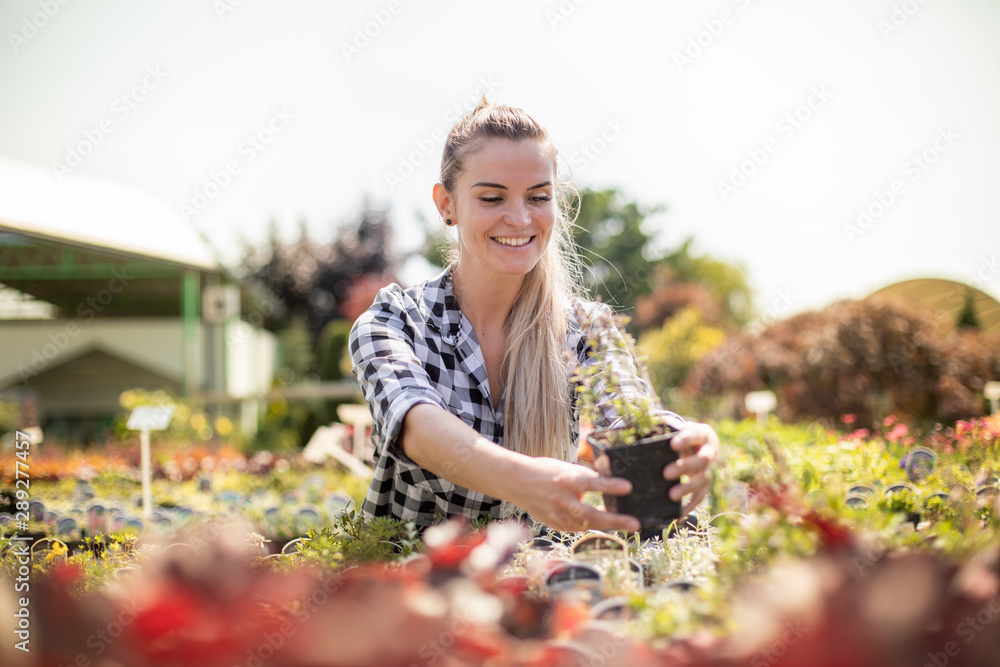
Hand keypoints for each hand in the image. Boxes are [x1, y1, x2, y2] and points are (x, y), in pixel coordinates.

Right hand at [512, 457, 640, 532]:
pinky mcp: (554, 524)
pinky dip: (588, 525)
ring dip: (606, 525)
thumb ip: (584, 477)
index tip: (629, 487)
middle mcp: (562, 499)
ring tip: (625, 524)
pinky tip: (600, 522)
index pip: (592, 483)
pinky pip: (576, 528)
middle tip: (635, 524)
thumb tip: (607, 483)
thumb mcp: (566, 467)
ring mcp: (557, 515)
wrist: (517, 482)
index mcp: (566, 480)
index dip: (610, 485)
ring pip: (586, 525)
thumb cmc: (545, 471)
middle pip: (591, 513)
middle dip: (615, 520)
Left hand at [663, 422, 718, 514]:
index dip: (686, 440)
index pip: (696, 434)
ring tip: (671, 495)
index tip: (672, 445)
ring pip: (703, 480)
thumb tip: (630, 430)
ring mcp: (710, 469)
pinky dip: (690, 505)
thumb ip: (659, 430)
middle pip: (703, 459)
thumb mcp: (674, 429)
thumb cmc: (678, 435)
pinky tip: (679, 514)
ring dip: (687, 488)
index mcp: (702, 433)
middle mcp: (710, 451)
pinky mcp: (706, 485)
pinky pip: (700, 496)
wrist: (697, 444)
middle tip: (666, 473)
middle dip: (685, 467)